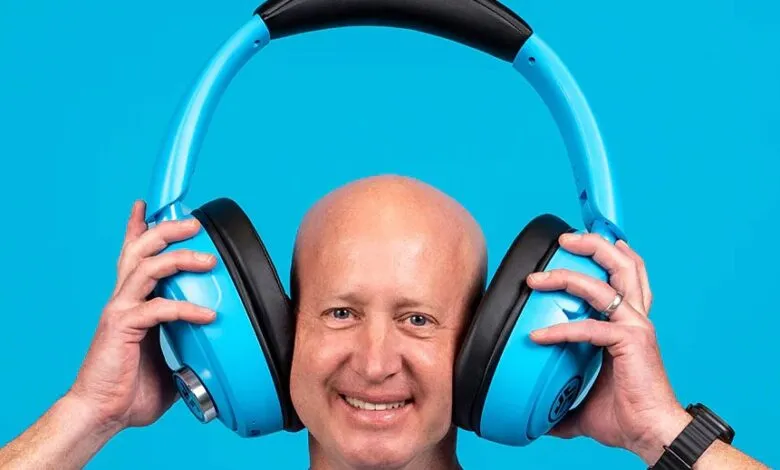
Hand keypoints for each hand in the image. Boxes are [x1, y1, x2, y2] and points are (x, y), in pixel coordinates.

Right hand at [67, 200, 217, 433]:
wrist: (103, 414)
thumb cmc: (130, 391)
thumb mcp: (169, 362)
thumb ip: (187, 348)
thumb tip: (215, 353)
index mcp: (132, 303)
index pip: (135, 257)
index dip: (140, 228)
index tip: (150, 206)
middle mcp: (124, 300)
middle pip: (141, 249)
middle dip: (167, 229)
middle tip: (195, 223)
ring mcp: (121, 310)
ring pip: (147, 267)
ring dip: (179, 257)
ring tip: (208, 260)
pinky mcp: (122, 326)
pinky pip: (158, 307)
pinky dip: (186, 308)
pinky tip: (208, 315)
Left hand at [527, 233, 690, 464]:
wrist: (651, 434)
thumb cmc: (626, 414)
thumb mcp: (586, 396)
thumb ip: (563, 395)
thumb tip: (539, 413)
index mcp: (630, 322)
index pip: (626, 275)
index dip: (609, 252)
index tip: (583, 239)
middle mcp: (636, 318)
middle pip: (623, 264)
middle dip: (593, 244)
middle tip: (563, 239)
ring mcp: (636, 327)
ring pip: (605, 283)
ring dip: (569, 275)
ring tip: (538, 278)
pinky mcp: (631, 342)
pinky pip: (589, 327)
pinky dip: (560, 329)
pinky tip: (537, 337)